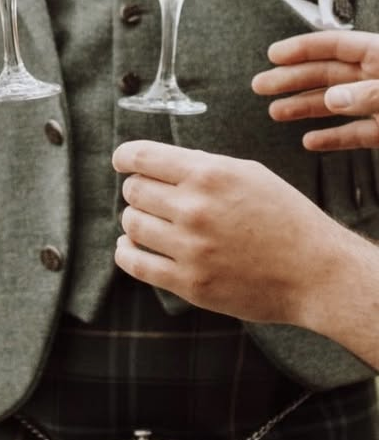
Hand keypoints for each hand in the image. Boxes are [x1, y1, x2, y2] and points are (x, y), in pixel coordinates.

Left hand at [112, 139, 343, 326]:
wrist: (316, 272)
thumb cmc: (284, 216)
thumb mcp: (247, 173)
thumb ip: (200, 166)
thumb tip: (155, 163)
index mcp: (208, 174)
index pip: (140, 157)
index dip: (124, 157)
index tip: (122, 162)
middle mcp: (195, 209)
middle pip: (133, 190)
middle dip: (139, 190)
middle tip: (153, 197)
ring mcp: (190, 248)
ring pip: (130, 224)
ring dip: (136, 220)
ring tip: (152, 221)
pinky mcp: (190, 283)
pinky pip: (134, 262)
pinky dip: (126, 251)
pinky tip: (131, 245)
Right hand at [253, 30, 378, 149]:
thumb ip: (369, 94)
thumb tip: (333, 99)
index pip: (336, 46)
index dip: (303, 49)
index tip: (274, 55)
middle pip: (329, 73)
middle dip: (292, 79)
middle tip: (263, 85)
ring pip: (337, 103)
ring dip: (305, 107)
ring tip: (277, 111)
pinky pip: (356, 133)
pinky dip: (333, 137)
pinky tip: (312, 140)